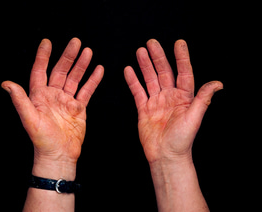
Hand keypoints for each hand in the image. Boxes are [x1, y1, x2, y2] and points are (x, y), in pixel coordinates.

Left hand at [2, 38, 103, 165]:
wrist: (59, 154)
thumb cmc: (42, 140)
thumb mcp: (29, 119)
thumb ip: (20, 100)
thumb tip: (6, 84)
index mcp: (39, 96)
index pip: (41, 71)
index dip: (43, 56)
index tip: (47, 42)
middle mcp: (53, 95)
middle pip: (61, 71)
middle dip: (68, 56)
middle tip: (76, 42)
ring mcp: (67, 100)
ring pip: (75, 78)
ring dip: (81, 65)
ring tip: (88, 52)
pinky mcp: (79, 107)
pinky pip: (87, 90)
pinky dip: (93, 80)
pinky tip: (98, 70)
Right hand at [124, 39, 221, 163]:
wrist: (165, 155)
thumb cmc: (182, 140)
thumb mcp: (194, 118)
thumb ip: (203, 99)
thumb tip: (218, 83)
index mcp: (184, 97)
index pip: (184, 73)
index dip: (182, 58)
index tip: (179, 43)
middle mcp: (170, 97)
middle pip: (164, 72)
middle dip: (158, 57)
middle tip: (151, 43)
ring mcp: (156, 102)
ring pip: (150, 79)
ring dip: (145, 65)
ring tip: (140, 51)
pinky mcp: (144, 109)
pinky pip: (138, 92)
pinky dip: (133, 81)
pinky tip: (129, 70)